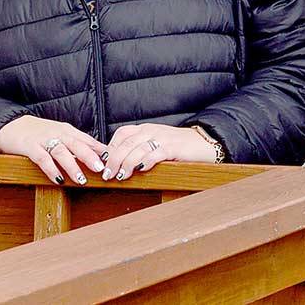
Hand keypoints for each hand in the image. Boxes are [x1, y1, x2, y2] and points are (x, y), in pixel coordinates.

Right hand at [0, 115, 106, 184]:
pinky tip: (58, 179)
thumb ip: (78, 144)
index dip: (100, 151)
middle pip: (76, 144)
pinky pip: (42, 158)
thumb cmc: (40, 133)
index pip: (87, 140)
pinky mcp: (30, 147)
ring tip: (81, 179)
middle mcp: (57, 133)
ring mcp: (43, 139)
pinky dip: (51, 169)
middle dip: (89, 156)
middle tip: (101, 169)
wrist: (11, 125)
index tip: (113, 162)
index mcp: (67, 130)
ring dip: (72, 166)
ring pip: (61, 152)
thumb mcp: (61, 135)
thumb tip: (102, 157)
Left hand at [98, 123, 218, 181]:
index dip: (110, 148)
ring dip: (126, 163)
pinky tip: (141, 169)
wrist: (202, 143)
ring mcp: (161, 138)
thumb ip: (139, 148)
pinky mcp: (173, 148)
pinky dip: (146, 161)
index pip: (121, 134)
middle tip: (106, 174)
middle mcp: (150, 131)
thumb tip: (118, 163)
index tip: (102, 162)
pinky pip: (156, 154)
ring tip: (119, 176)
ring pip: (137, 149)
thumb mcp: (155, 142)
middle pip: (125, 144)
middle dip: (113, 160)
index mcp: (144, 129)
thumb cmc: (177, 146)